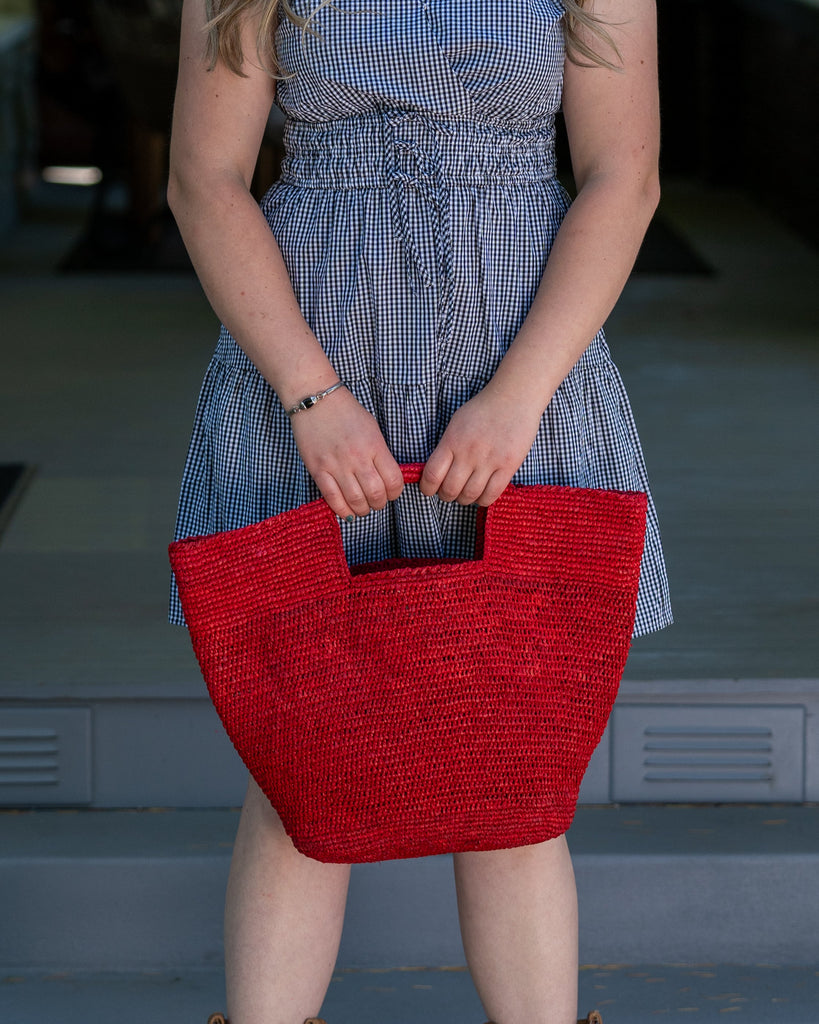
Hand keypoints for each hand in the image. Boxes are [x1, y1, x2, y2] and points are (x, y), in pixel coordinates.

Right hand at [289, 387, 403, 519]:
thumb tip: (386, 478)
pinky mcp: (318, 470)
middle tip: (377, 501)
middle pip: (376, 494)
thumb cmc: (346, 412)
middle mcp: (357, 457)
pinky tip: (347, 511)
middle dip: (380, 503)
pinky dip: (342, 510)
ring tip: (363, 507)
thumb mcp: (372, 429)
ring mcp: (336, 465)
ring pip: (355, 500)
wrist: (316, 400)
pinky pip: (332, 498)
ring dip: (363, 509)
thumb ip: (380, 453)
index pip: (393, 480)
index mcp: (374, 446)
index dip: (395, 492)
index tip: (391, 492)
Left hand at [419, 385, 544, 505]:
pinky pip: (491, 494)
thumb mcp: (456, 424)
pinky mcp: (508, 465)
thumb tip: (435, 473)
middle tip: (450, 491)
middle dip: (446, 496)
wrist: (514, 398)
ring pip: (470, 495)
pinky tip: (482, 494)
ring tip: (466, 493)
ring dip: (465, 499)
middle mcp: (468, 452)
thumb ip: (446, 448)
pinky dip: (483, 500)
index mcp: (452, 441)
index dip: (427, 488)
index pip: (432, 475)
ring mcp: (489, 460)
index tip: (430, 489)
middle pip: (450, 490)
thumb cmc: (482, 410)